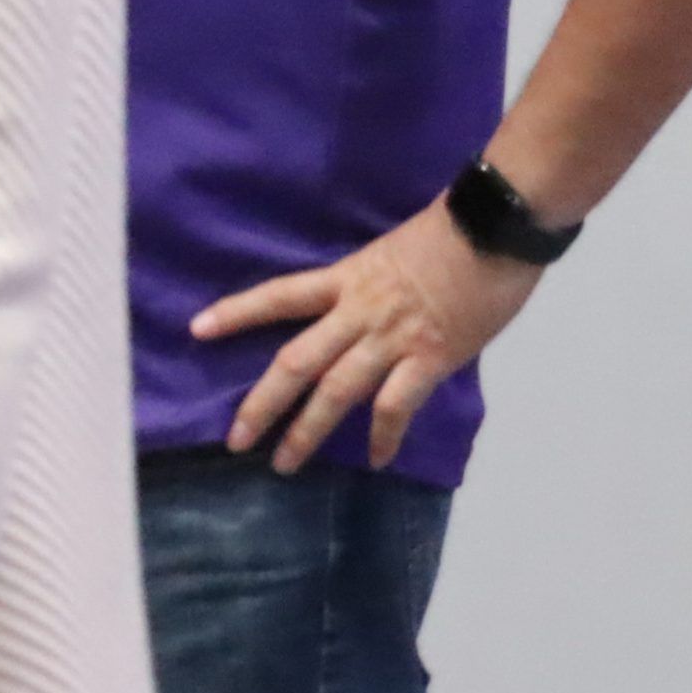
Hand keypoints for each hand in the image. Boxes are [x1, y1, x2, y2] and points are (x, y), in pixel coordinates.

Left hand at [192, 199, 542, 472]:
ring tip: (284, 463)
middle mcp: (357, 311)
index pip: (278, 295)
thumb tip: (355, 315)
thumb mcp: (389, 253)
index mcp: (344, 278)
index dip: (237, 312)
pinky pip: (397, 405)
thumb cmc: (448, 234)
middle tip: (236, 439)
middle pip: (297, 360)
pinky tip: (376, 460)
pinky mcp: (430, 358)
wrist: (494, 228)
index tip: (197, 330)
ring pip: (336, 391)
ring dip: (308, 431)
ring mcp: (391, 337)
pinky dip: (384, 436)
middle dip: (262, 403)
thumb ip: (366, 287)